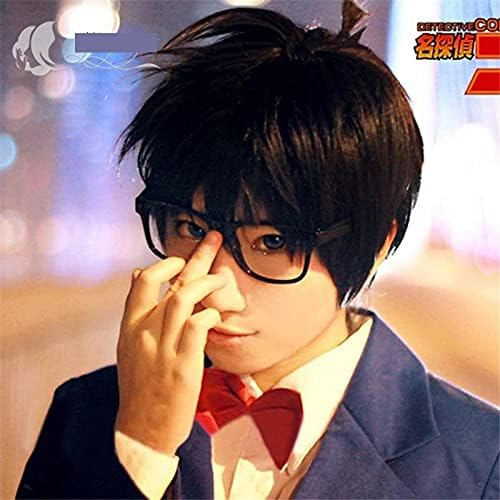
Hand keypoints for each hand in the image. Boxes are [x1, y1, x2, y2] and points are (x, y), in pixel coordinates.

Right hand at [115, 231, 224, 454]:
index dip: (165, 264)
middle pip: (171, 283)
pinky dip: (211, 314)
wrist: (141, 428)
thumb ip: (136, 309)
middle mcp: (145, 332)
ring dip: (208, 283)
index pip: (144, 281)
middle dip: (196, 257)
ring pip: (185, 299)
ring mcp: (164, 347)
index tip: (181, 259)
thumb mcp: (128, 344)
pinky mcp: (184, 364)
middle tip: (214, 240)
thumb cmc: (139, 386)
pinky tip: (217, 315)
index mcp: (131, 326)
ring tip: (222, 280)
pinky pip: (198, 327)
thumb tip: (138, 273)